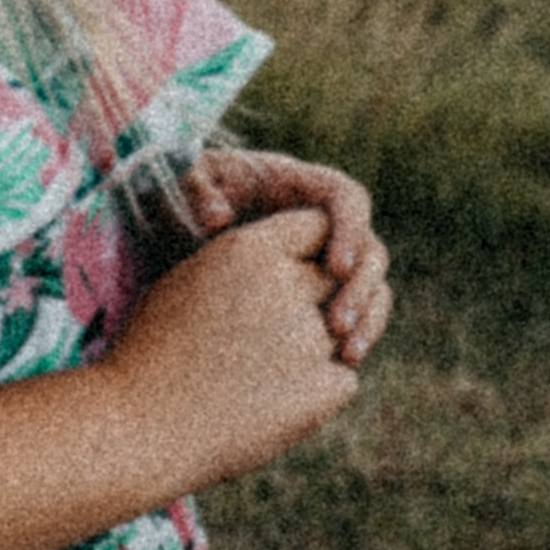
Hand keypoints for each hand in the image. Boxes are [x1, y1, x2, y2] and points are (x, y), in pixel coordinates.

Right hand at [105, 205, 357, 486]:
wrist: (141, 427)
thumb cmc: (153, 351)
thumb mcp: (191, 278)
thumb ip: (248, 263)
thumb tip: (288, 261)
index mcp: (251, 248)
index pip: (317, 225)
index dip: (311, 251)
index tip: (295, 275)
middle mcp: (287, 284)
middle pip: (332, 279)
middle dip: (315, 302)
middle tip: (270, 337)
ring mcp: (309, 337)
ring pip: (340, 333)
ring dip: (313, 351)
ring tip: (257, 377)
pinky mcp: (322, 389)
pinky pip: (342, 379)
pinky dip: (318, 393)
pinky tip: (271, 406)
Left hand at [180, 149, 390, 365]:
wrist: (179, 233)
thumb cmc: (187, 199)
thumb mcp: (183, 184)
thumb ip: (196, 191)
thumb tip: (217, 217)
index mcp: (298, 186)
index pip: (344, 198)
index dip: (349, 230)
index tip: (334, 269)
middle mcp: (323, 223)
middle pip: (367, 246)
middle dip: (361, 285)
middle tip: (337, 325)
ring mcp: (326, 260)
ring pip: (370, 284)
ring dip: (367, 317)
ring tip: (347, 353)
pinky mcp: (322, 294)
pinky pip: (355, 312)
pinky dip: (357, 335)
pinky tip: (342, 364)